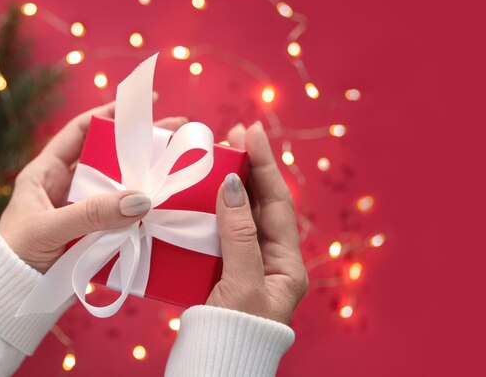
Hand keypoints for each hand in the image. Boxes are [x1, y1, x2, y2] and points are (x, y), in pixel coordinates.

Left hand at [0, 102, 187, 272]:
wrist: (8, 301)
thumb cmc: (15, 256)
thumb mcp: (50, 229)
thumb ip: (92, 213)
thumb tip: (142, 199)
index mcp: (46, 173)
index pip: (80, 131)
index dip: (108, 114)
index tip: (140, 104)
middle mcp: (66, 187)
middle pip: (108, 157)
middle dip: (139, 145)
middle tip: (174, 134)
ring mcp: (82, 211)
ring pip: (119, 188)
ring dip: (144, 180)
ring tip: (175, 169)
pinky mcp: (93, 234)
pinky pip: (122, 217)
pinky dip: (141, 213)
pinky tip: (163, 208)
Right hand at [206, 121, 307, 324]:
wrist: (215, 369)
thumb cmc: (236, 333)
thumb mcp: (243, 283)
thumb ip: (239, 234)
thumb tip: (232, 184)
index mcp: (286, 264)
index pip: (277, 202)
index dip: (265, 165)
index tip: (252, 132)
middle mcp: (270, 260)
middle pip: (260, 203)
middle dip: (249, 168)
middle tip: (233, 135)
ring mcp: (246, 264)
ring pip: (239, 215)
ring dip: (228, 185)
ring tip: (217, 155)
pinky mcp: (223, 271)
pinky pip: (219, 232)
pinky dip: (209, 211)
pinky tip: (199, 195)